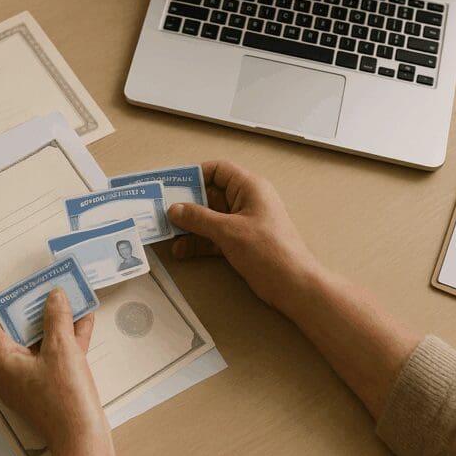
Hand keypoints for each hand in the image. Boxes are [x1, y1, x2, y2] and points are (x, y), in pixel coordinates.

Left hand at [0, 289, 106, 454]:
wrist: (83, 437)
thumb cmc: (65, 398)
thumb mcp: (62, 348)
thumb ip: (56, 317)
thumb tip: (54, 296)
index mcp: (5, 364)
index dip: (9, 309)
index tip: (28, 295)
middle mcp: (14, 374)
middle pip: (19, 334)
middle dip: (37, 313)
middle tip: (50, 293)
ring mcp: (33, 382)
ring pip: (42, 344)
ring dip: (56, 324)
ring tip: (71, 301)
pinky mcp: (52, 388)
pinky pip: (56, 357)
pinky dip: (68, 340)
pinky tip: (85, 322)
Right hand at [168, 160, 324, 314]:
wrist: (294, 285)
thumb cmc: (270, 251)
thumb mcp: (229, 231)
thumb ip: (199, 218)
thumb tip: (175, 209)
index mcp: (250, 188)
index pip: (218, 170)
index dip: (195, 175)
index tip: (172, 186)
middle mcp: (247, 202)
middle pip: (210, 195)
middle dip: (187, 204)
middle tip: (162, 211)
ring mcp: (243, 223)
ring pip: (210, 218)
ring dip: (190, 226)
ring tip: (167, 233)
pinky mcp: (241, 243)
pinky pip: (214, 237)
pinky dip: (199, 242)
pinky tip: (182, 250)